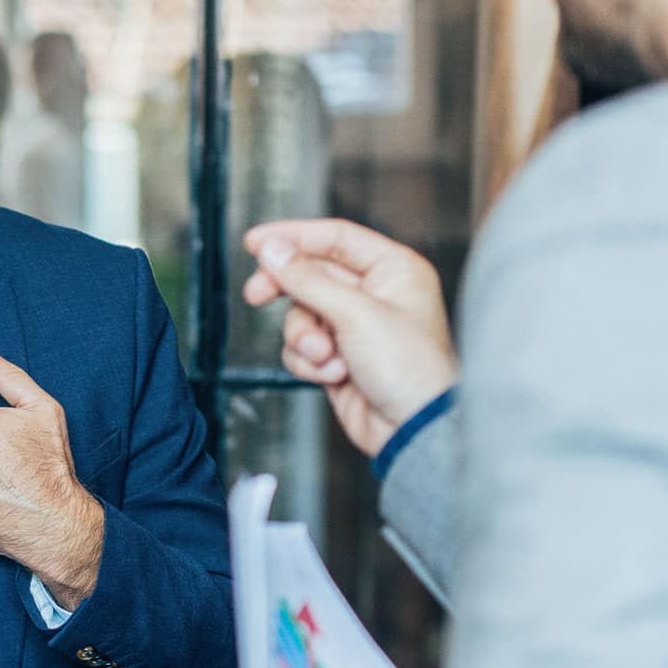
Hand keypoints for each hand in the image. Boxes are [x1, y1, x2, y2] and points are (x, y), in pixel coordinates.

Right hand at [241, 219, 459, 457]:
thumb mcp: (355, 314)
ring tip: (325, 358)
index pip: (335, 238)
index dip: (293, 237)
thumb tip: (272, 250)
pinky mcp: (338, 357)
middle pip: (311, 275)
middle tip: (255, 295)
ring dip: (304, 338)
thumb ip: (307, 279)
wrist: (413, 430)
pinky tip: (334, 376)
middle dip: (287, 292)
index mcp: (393, 269)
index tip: (255, 242)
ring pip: (301, 315)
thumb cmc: (409, 369)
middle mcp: (375, 293)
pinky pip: (302, 347)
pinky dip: (309, 362)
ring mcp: (355, 326)